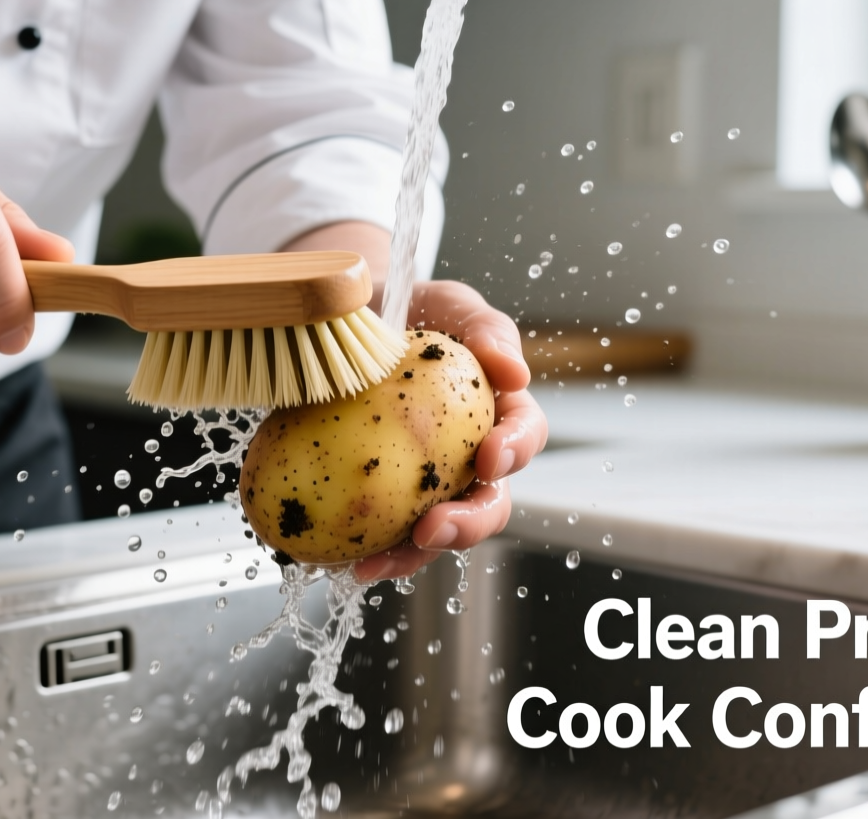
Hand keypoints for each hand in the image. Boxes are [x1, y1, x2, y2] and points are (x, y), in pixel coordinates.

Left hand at [352, 280, 547, 581]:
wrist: (350, 319)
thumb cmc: (412, 308)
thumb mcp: (451, 304)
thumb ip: (487, 330)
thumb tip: (515, 373)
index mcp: (498, 410)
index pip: (524, 433)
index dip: (515, 451)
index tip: (489, 457)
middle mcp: (470, 456)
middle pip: (488, 503)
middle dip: (468, 526)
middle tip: (433, 529)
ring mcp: (428, 482)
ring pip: (436, 532)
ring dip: (413, 556)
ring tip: (377, 562)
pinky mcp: (385, 498)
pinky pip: (383, 533)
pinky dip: (368, 551)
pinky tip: (343, 562)